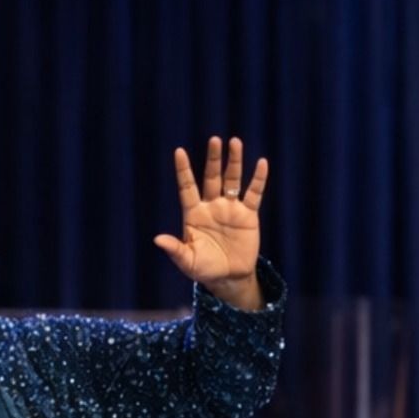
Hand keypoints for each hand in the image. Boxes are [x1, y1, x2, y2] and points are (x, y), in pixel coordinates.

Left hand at [153, 135, 268, 306]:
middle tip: (214, 140)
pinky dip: (258, 179)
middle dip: (213, 159)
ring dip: (234, 162)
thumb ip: (175, 249)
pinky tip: (261, 163)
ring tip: (235, 142)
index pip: (187, 187)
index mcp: (194, 214)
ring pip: (232, 180)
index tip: (179, 151)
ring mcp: (230, 208)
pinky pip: (254, 194)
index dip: (183, 170)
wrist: (229, 278)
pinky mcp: (248, 215)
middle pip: (212, 177)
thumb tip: (157, 239)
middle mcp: (211, 206)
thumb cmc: (204, 269)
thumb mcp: (187, 261)